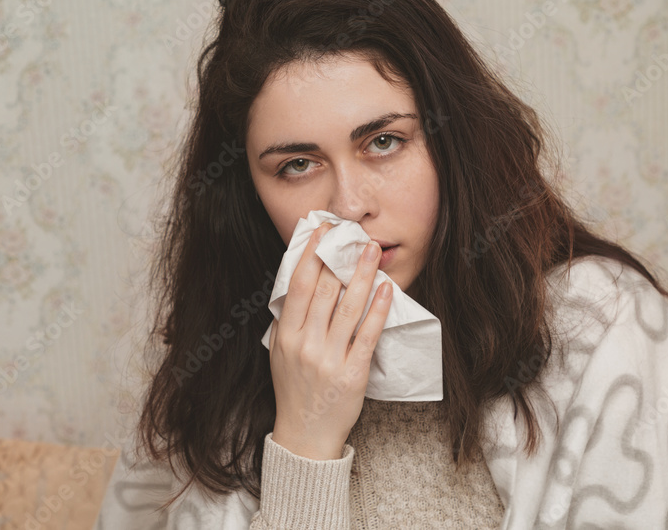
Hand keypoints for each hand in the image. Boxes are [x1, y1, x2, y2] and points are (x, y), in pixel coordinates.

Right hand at [269, 222, 392, 459]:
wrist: (305, 434)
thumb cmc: (294, 388)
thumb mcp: (280, 352)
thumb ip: (289, 319)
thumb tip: (303, 279)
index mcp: (286, 335)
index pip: (300, 285)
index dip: (311, 254)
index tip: (323, 231)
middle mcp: (306, 344)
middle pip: (325, 290)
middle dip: (340, 257)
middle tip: (354, 233)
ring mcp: (330, 359)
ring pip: (349, 308)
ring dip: (363, 275)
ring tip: (372, 251)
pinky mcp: (353, 373)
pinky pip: (368, 335)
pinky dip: (379, 310)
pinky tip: (387, 289)